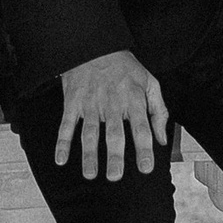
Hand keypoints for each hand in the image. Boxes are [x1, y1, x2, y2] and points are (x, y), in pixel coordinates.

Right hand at [55, 48, 170, 179]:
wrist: (94, 46)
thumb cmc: (124, 67)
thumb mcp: (149, 82)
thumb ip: (159, 111)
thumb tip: (162, 139)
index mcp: (133, 99)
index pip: (141, 127)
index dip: (144, 149)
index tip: (145, 168)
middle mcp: (112, 103)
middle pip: (114, 133)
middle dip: (115, 156)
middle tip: (115, 177)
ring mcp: (90, 103)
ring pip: (90, 133)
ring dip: (89, 155)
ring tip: (90, 174)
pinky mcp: (73, 102)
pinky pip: (66, 124)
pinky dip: (62, 142)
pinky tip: (61, 158)